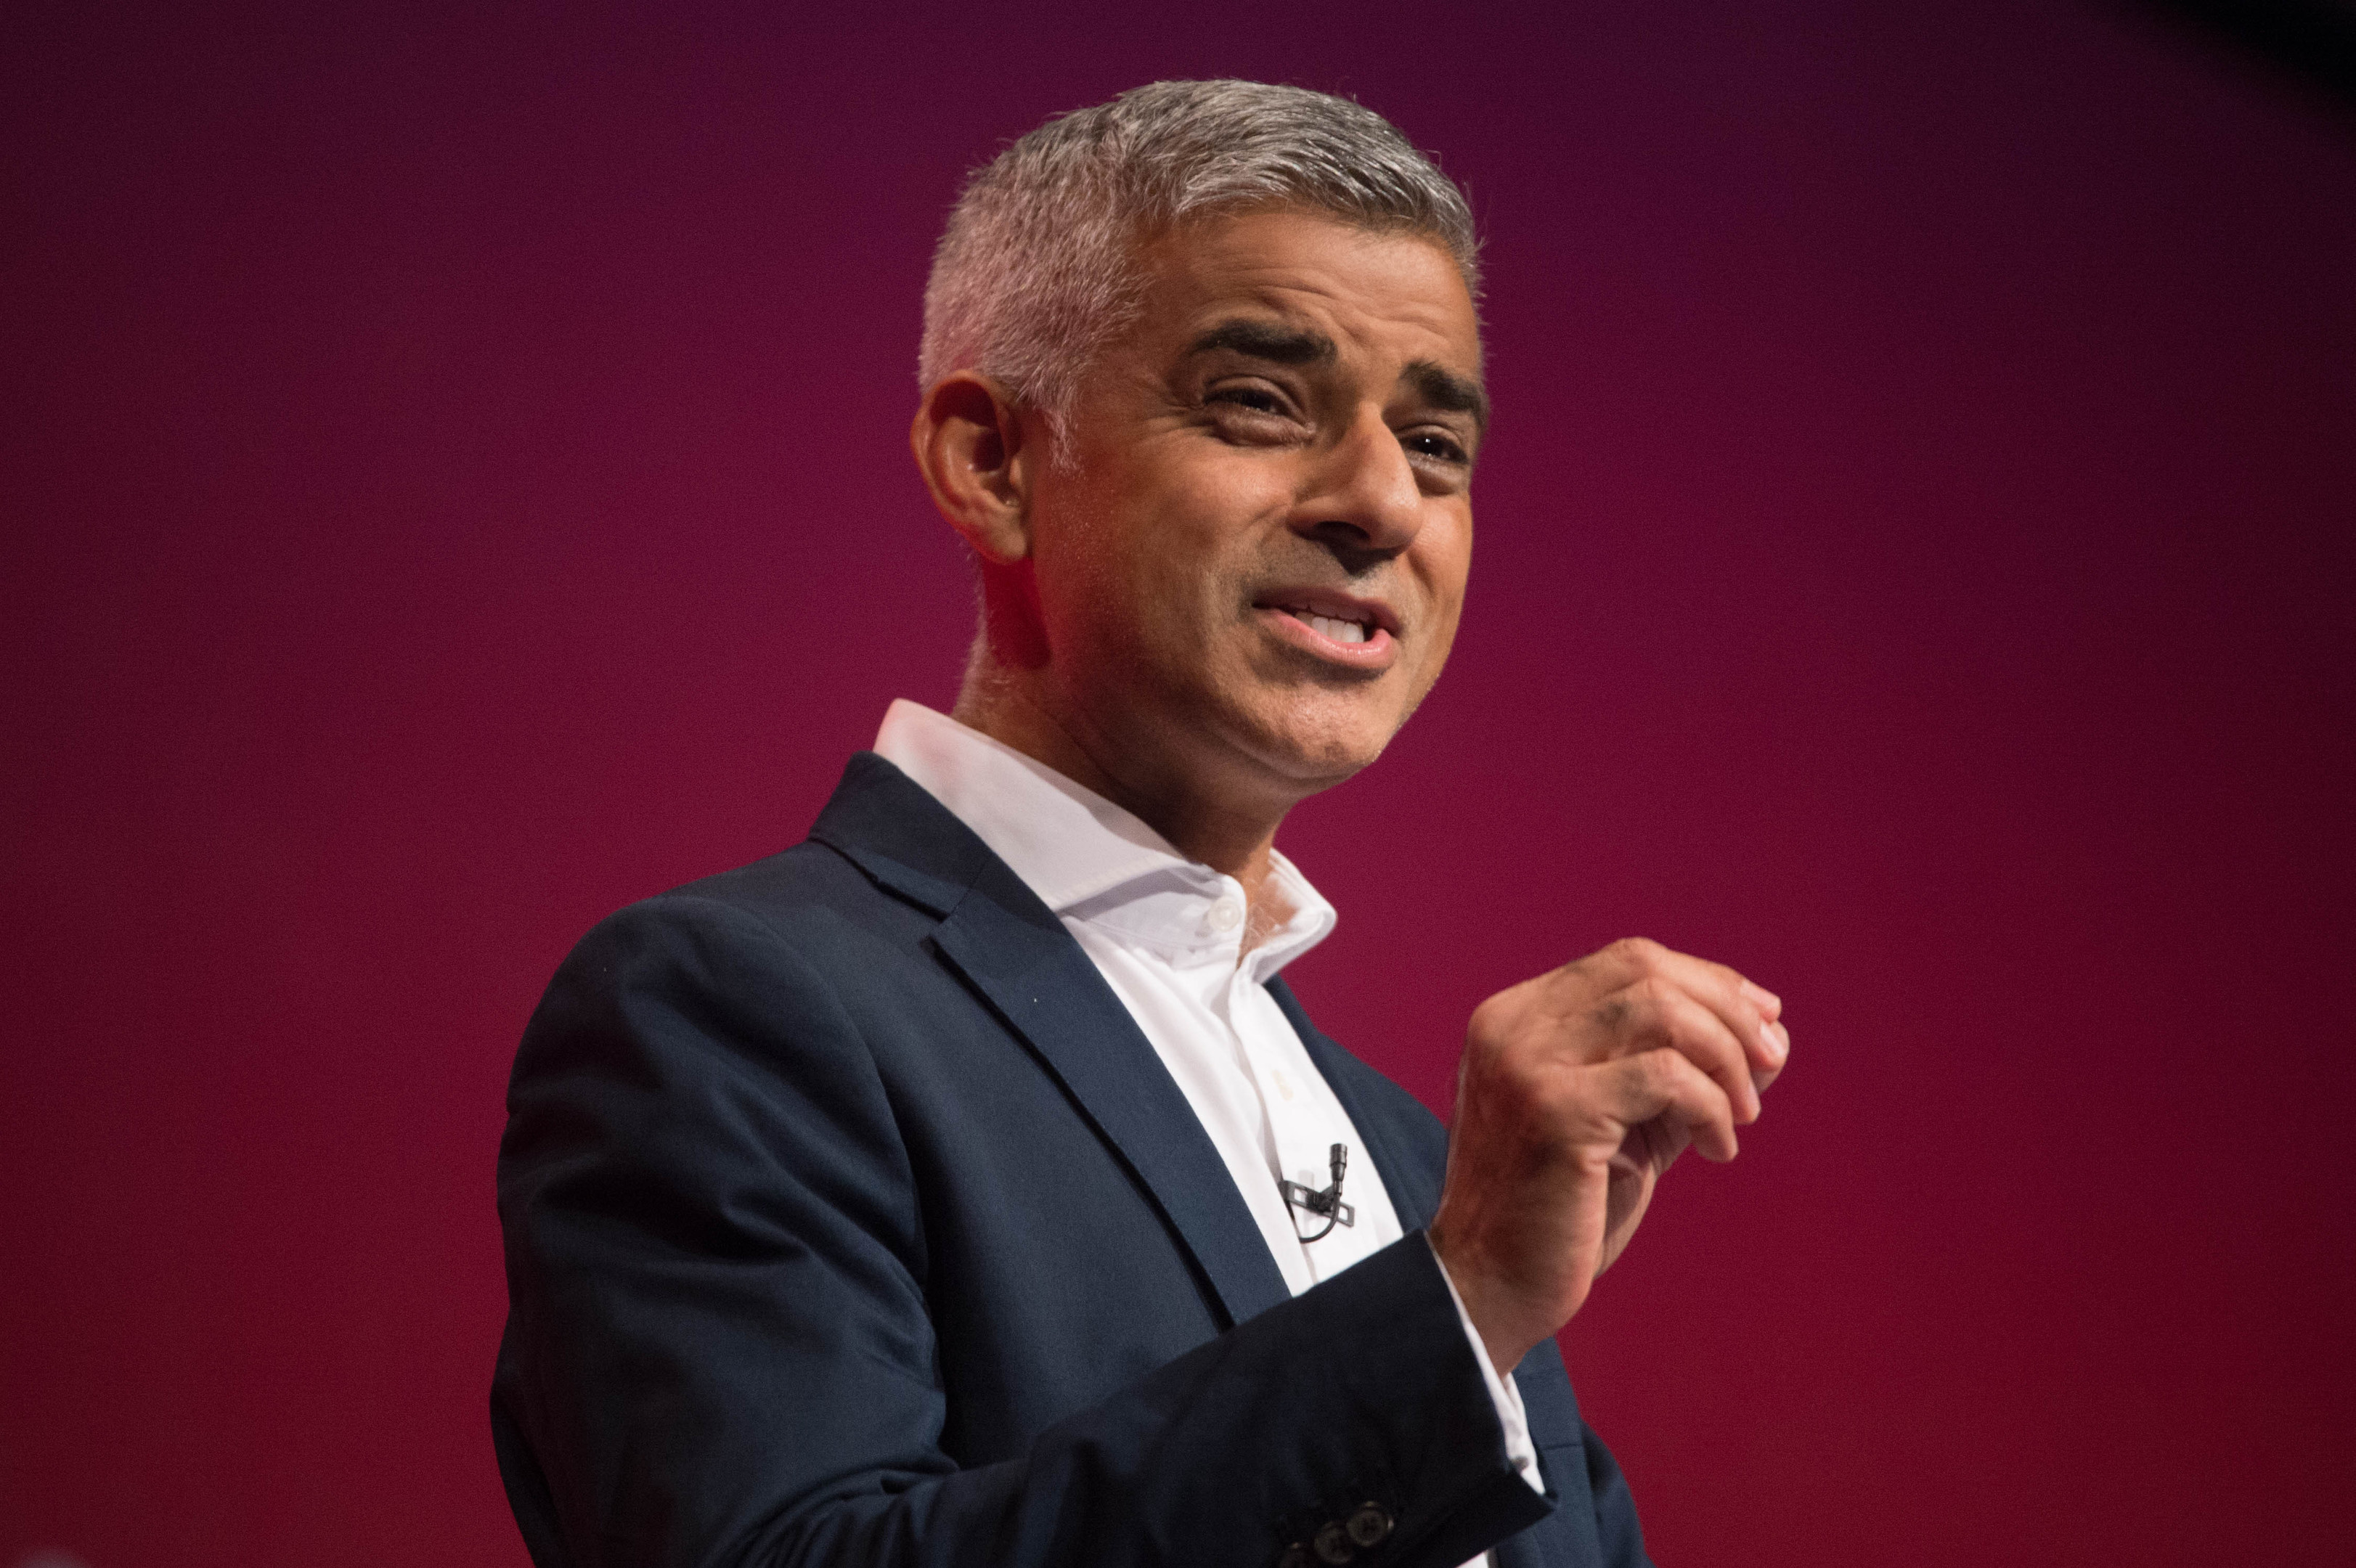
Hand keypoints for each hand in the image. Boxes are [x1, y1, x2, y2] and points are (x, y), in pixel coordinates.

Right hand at [1427, 938, 1788, 1373]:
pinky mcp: (1554, 1109)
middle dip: (1727, 1010)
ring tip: (1741, 1116)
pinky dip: (1709, 1106)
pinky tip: (1717, 1150)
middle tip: (1771, 1062)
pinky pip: (1665, 1076)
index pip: (1627, 962)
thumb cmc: (1558, 1213)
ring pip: (1659, 1011)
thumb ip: (1682, 1075)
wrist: (1489, 1287)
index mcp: (1516, 1018)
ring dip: (1724, 1058)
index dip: (1707, 981)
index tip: (1764, 1019)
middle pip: (1645, 970)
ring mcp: (1527, 1063)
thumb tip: (1772, 1032)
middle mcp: (1512, 1026)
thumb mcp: (1625, 1125)